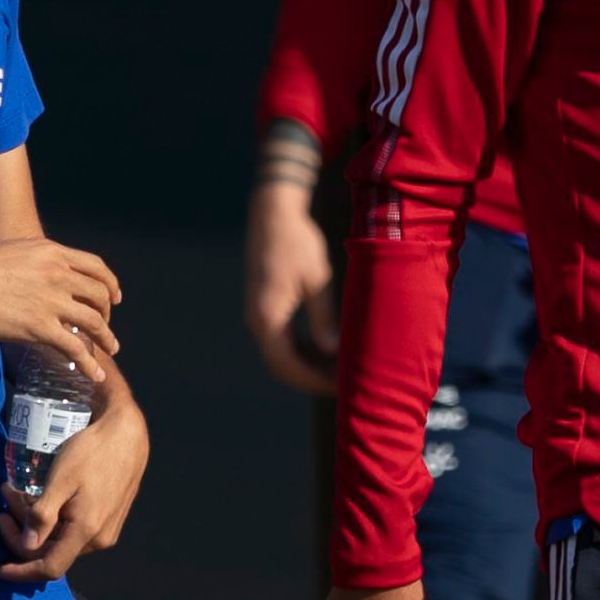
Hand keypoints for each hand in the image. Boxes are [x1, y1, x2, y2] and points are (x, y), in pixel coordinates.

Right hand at [0, 236, 121, 358]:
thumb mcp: (15, 252)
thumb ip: (37, 263)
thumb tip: (44, 277)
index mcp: (53, 253)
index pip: (96, 267)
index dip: (110, 284)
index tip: (114, 298)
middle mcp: (58, 274)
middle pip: (99, 295)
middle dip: (107, 314)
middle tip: (105, 327)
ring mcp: (51, 301)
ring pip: (94, 322)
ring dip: (107, 338)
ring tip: (111, 350)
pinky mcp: (40, 327)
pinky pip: (75, 347)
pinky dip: (90, 363)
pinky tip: (94, 374)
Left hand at [0, 350, 145, 582]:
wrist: (126, 434)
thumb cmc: (92, 452)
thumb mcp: (60, 480)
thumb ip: (42, 515)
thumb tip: (28, 545)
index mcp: (86, 531)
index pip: (49, 567)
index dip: (22, 572)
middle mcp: (98, 539)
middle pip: (52, 551)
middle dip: (22, 533)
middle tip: (4, 500)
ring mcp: (106, 531)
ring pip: (61, 539)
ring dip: (35, 522)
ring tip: (17, 491)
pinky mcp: (109, 519)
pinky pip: (73, 529)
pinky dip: (52, 518)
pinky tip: (42, 496)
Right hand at [245, 181, 337, 396]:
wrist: (273, 214)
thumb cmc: (298, 242)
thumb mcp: (318, 279)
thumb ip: (324, 317)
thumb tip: (332, 352)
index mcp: (269, 315)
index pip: (287, 364)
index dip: (312, 380)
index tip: (339, 385)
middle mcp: (258, 319)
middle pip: (280, 365)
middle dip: (310, 378)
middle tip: (342, 383)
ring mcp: (258, 314)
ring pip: (279, 354)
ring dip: (305, 365)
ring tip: (337, 369)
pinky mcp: (263, 307)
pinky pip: (279, 339)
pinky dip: (300, 350)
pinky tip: (325, 351)